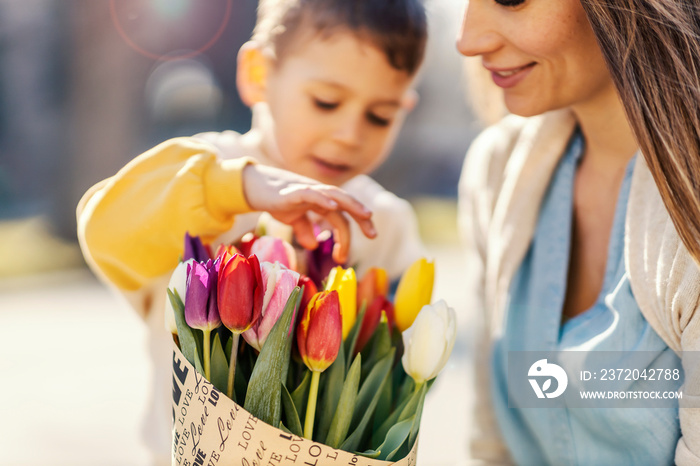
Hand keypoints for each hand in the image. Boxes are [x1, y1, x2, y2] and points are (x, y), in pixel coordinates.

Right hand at [242, 163, 375, 262]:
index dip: (347, 235)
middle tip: (374, 235)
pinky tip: (332, 206)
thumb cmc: (275, 200)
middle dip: (361, 217)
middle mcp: (319, 194)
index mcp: (321, 202)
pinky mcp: (292, 191)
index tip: (345, 256)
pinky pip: (311, 193)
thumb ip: (304, 229)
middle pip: (346, 203)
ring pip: (335, 194)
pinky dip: (323, 198)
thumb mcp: (292, 218)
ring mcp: (307, 190)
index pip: (342, 217)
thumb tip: (313, 244)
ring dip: (352, 204)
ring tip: (366, 215)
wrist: (252, 186)